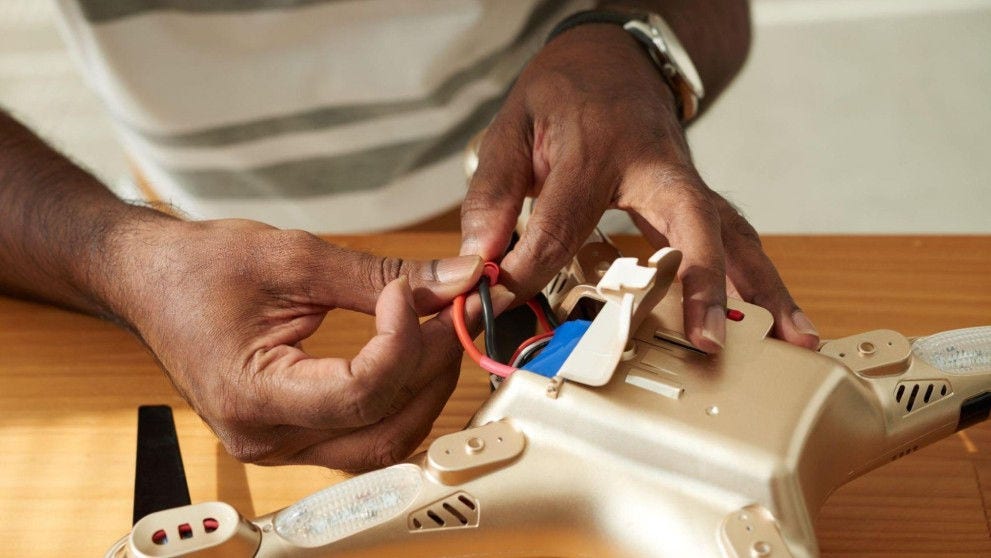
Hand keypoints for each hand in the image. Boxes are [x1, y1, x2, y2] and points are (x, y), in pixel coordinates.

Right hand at [114, 218, 509, 470]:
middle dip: (433, 368)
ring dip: (424, 387)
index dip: (402, 342)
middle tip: (454, 311)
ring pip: (384, 442)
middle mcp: (266, 439)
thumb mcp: (293, 257)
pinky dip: (401, 397)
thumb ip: (380, 276)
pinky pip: (366, 434)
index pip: (358, 393)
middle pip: (383, 428)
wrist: (152, 282)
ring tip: (438, 329)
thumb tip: (457, 279)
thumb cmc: (200, 267)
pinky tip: (413, 354)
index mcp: (250, 395)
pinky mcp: (294, 436)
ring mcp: (281, 445)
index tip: (409, 293)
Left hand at [460, 24, 818, 351]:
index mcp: (598, 147)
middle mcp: (656, 168)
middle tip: (710, 342)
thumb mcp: (512, 127)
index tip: (502, 308)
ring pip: (733, 236)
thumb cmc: (563, 94)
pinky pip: (734, 241)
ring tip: (795, 341)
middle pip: (691, 223)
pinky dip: (759, 281)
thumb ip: (493, 192)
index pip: (565, 222)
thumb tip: (478, 260)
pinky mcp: (697, 199)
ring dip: (763, 290)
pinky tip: (782, 322)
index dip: (530, 270)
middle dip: (700, 285)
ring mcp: (686, 183)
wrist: (614, 59)